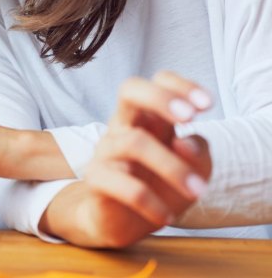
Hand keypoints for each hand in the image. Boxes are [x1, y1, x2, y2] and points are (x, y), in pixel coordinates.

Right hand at [42, 71, 212, 247]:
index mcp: (149, 118)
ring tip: (197, 190)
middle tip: (189, 118)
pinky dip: (150, 202)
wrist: (122, 221)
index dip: (181, 86)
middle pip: (129, 90)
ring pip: (134, 142)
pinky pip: (122, 184)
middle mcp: (124, 126)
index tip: (207, 106)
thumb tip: (184, 143)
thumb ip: (198, 152)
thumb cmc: (160, 186)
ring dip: (173, 167)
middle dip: (159, 97)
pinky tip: (166, 217)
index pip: (158, 82)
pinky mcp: (95, 178)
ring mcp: (106, 149)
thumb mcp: (194, 170)